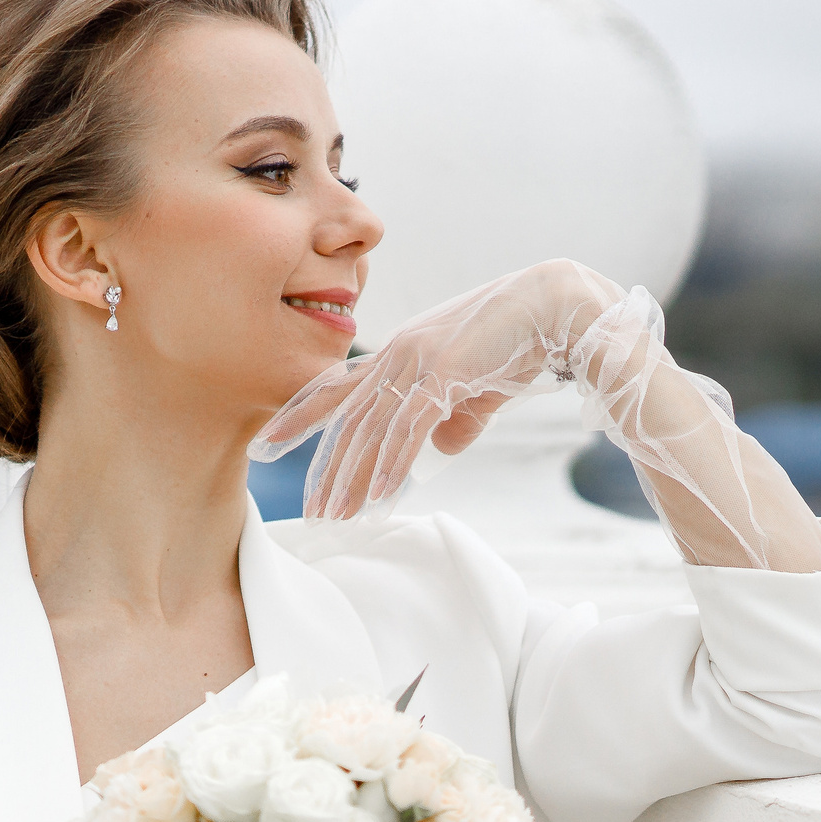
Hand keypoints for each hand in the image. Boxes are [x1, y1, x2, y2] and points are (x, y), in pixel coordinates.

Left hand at [256, 259, 622, 517]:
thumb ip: (455, 418)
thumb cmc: (517, 341)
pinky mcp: (442, 373)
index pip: (338, 388)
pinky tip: (383, 495)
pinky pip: (408, 429)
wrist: (552, 306)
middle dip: (328, 468)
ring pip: (373, 428)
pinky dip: (393, 465)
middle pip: (349, 419)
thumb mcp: (477, 387)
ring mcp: (417, 362)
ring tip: (339, 515)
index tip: (268, 441)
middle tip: (313, 510)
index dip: (301, 416)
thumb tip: (440, 450)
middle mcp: (397, 354)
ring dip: (355, 477)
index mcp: (399, 354)